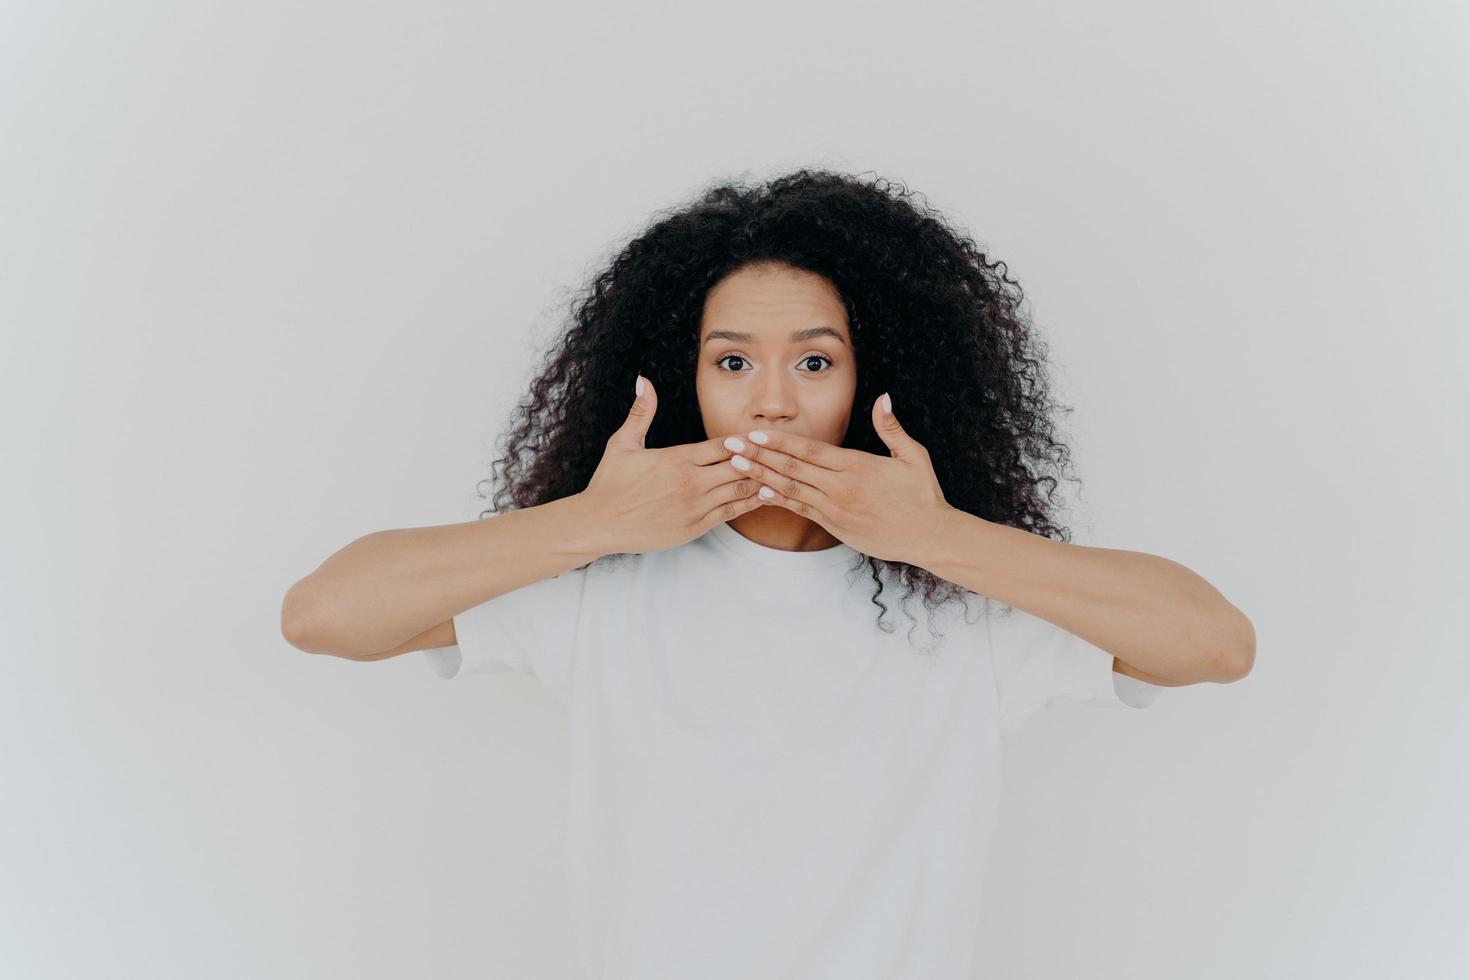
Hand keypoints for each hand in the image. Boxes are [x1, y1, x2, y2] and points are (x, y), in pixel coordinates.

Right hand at [579, 375, 767, 554]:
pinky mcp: (694, 527)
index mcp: (678, 458)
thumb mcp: (622, 444)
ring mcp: (695, 507)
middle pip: (739, 466)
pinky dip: (750, 503)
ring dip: (761, 480)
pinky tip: (766, 495)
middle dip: (760, 459)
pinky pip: (731, 513)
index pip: (724, 445)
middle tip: (783, 452)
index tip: (764, 434)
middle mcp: (691, 482)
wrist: (598, 523)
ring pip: (740, 490)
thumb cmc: (610, 483)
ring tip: (782, 472)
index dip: (746, 439)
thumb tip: (643, 380)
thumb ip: (641, 412)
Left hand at [721, 392, 956, 564]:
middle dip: (759, 455)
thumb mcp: (914, 456)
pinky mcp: (836, 527)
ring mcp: (836, 510)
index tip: (756, 433)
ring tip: (737, 466)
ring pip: (792, 490)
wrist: (929, 537)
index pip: (811, 451)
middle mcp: (842, 488)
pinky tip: (760, 493)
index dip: (780, 442)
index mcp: (857, 467)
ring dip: (761, 477)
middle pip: (793, 468)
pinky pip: (802, 511)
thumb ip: (891, 427)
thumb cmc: (923, 495)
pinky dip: (780, 501)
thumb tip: (883, 397)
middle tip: (731, 446)